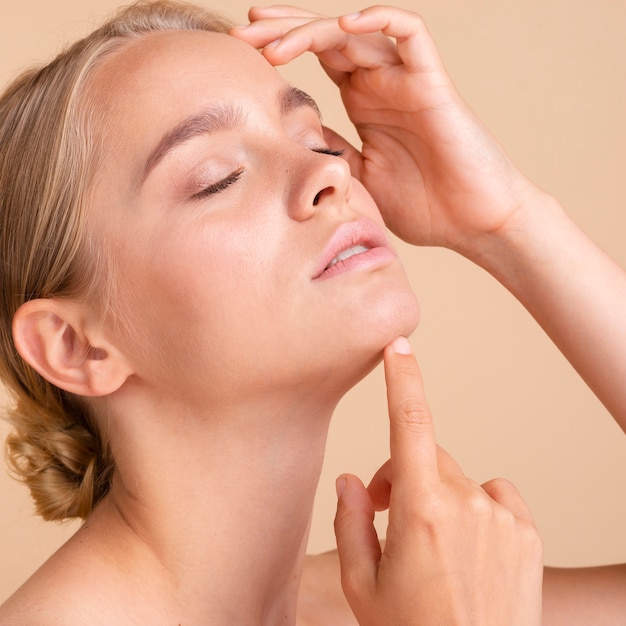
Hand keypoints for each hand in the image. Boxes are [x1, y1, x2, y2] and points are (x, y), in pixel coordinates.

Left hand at [231, 6, 539, 256]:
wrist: (473, 224)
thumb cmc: (424, 205)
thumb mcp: (359, 179)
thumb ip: (331, 152)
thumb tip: (289, 137)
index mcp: (363, 104)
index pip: (316, 60)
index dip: (280, 50)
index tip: (239, 56)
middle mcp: (381, 85)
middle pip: (327, 38)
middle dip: (283, 31)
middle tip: (241, 33)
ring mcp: (406, 81)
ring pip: (357, 33)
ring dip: (313, 29)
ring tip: (271, 40)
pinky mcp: (434, 85)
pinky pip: (411, 36)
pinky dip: (382, 22)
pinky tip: (347, 25)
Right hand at [333, 336, 542, 625]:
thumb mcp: (361, 586)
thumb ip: (351, 522)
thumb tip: (351, 479)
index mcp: (420, 512)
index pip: (409, 425)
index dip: (402, 380)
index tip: (399, 345)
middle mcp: (468, 504)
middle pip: (425, 458)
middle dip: (402, 476)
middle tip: (388, 515)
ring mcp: (504, 517)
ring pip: (457, 479)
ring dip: (438, 496)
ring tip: (432, 548)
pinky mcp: (528, 532)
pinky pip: (493, 495)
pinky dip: (476, 507)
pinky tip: (468, 547)